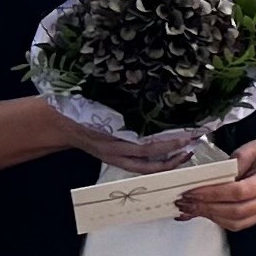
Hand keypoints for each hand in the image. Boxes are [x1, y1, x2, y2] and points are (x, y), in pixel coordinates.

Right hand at [55, 98, 198, 178]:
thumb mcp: (99, 102)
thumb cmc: (80, 108)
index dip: (167, 143)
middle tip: (194, 141)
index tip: (186, 135)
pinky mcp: (116, 160)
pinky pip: (140, 167)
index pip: (145, 145)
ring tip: (188, 152)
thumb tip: (147, 87)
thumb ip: (122, 102)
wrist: (60, 124)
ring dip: (169, 162)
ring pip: (146, 168)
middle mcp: (114, 151)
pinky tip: (171, 155)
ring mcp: (115, 158)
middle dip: (174, 153)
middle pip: (150, 159)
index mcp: (111, 137)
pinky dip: (157, 163)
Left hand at [177, 131, 255, 231]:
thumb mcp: (248, 150)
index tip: (191, 192)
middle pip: (236, 212)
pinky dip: (220, 219)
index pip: (238, 192)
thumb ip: (228, 168)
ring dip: (211, 217)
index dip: (213, 194)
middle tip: (186, 202)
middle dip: (207, 208)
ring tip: (192, 208)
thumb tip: (204, 183)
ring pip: (237, 222)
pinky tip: (206, 211)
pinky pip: (240, 223)